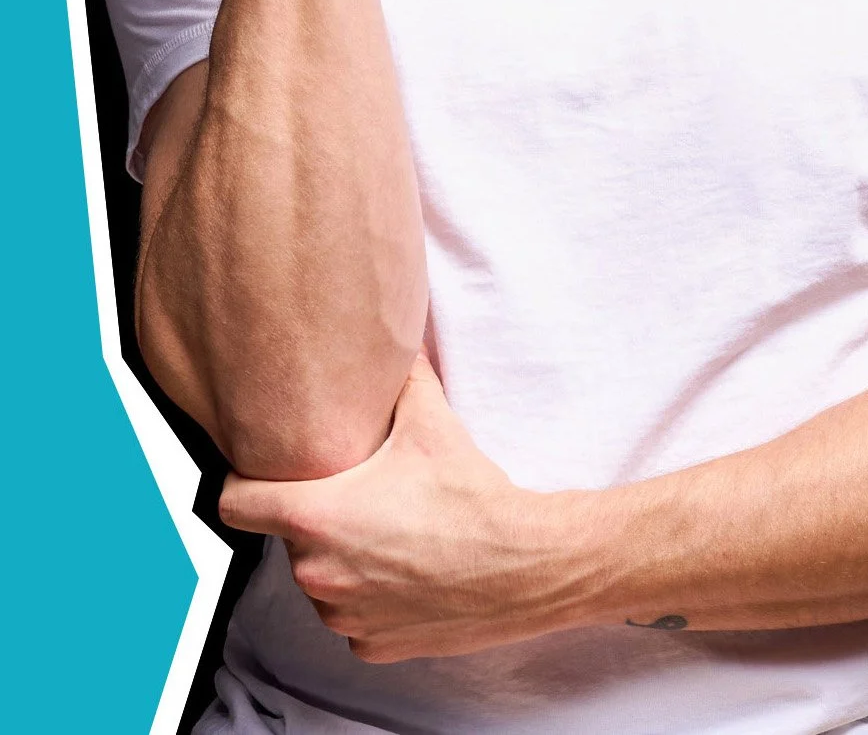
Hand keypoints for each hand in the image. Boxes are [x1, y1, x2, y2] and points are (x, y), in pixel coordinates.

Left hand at [218, 355, 579, 662]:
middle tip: (359, 491)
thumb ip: (398, 374)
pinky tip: (407, 567)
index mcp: (316, 519)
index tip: (260, 471)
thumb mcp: (429, 421)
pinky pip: (352, 615)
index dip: (241, 481)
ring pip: (320, 579)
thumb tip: (394, 333)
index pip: (232, 504)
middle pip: (287, 537)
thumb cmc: (470, 498)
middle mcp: (316, 575)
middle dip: (314, 514)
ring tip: (389, 529)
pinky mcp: (370, 646)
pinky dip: (370, 594)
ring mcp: (342, 617)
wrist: (522, 565)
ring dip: (341, 557)